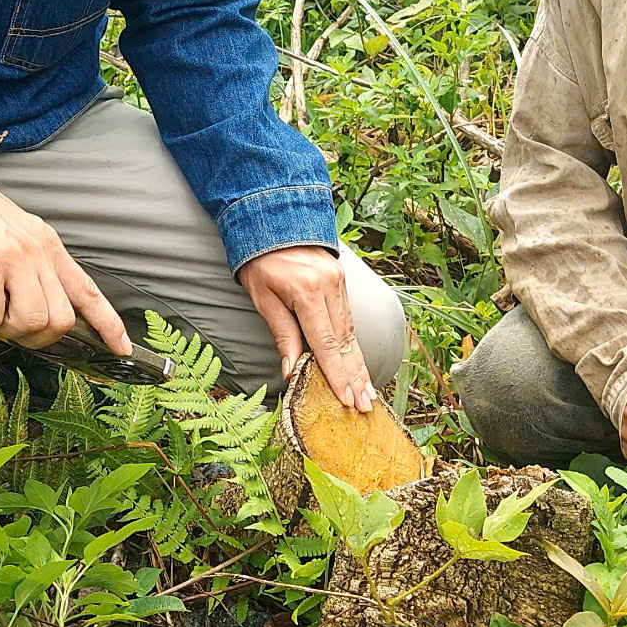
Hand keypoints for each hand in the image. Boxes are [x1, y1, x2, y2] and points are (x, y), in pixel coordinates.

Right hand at [0, 159, 132, 355]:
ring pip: (33, 321)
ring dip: (2, 331)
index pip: (87, 290)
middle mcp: (39, 251)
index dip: (108, 323)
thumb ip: (3, 287)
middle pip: (61, 319)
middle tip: (1, 327)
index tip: (121, 348)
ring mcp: (17, 257)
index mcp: (48, 246)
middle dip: (32, 338)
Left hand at [239, 245, 373, 411]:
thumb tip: (292, 371)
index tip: (347, 399)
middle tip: (364, 406)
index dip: (337, 375)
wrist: (272, 220)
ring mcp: (339, 282)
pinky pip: (348, 319)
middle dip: (355, 377)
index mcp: (307, 291)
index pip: (326, 343)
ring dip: (358, 365)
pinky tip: (358, 364)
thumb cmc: (259, 261)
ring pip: (351, 332)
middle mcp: (329, 287)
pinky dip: (353, 345)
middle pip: (345, 341)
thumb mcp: (263, 299)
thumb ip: (282, 334)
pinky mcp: (341, 281)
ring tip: (367, 392)